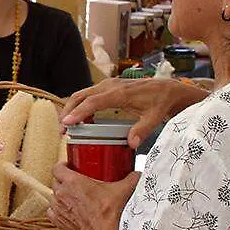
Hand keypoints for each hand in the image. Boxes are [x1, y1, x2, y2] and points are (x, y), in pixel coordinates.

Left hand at [48, 162, 138, 229]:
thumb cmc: (109, 217)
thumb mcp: (123, 191)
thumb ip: (131, 179)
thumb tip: (136, 175)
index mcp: (73, 182)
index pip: (58, 167)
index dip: (63, 165)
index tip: (69, 166)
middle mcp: (62, 194)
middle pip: (55, 181)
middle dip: (64, 180)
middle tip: (75, 183)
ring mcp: (58, 208)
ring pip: (53, 197)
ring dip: (61, 196)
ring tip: (73, 197)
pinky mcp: (58, 222)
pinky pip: (52, 212)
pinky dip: (58, 211)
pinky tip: (67, 211)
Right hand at [60, 78, 206, 147]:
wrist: (167, 89)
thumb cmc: (160, 102)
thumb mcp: (154, 117)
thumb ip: (142, 130)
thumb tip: (131, 144)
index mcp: (119, 93)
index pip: (93, 102)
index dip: (79, 112)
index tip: (67, 123)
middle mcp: (110, 86)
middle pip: (81, 96)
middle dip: (68, 111)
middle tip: (62, 129)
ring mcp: (108, 85)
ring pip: (82, 94)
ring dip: (72, 108)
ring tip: (67, 126)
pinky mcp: (108, 86)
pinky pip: (89, 94)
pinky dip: (80, 105)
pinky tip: (81, 119)